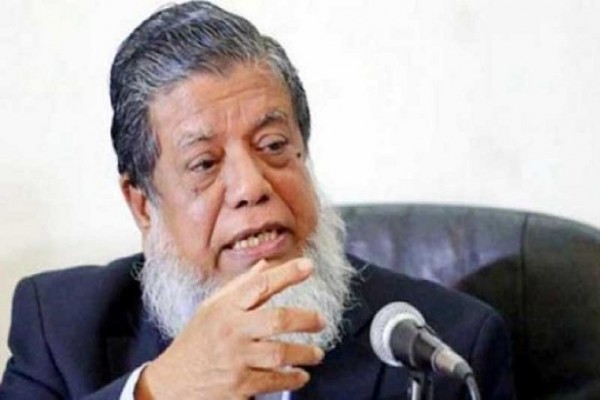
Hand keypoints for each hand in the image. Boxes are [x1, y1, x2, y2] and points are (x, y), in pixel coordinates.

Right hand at [135, 258, 324, 399]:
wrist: (172, 382)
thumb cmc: (196, 341)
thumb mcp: (211, 307)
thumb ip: (241, 286)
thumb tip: (266, 265)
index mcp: (226, 308)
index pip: (260, 284)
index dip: (287, 273)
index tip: (308, 266)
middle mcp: (232, 331)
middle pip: (278, 319)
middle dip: (306, 318)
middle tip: (321, 321)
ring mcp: (236, 360)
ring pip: (281, 353)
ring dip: (305, 353)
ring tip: (316, 353)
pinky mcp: (239, 386)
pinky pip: (274, 381)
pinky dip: (293, 379)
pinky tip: (300, 375)